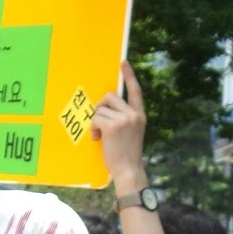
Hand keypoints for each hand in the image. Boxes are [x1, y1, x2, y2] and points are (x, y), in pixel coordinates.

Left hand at [90, 61, 146, 183]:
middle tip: (99, 123)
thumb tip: (106, 110)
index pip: (135, 91)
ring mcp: (124, 119)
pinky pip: (95, 119)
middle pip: (110, 96)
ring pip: (100, 109)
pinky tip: (97, 139)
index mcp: (139, 115)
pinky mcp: (113, 126)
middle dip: (100, 108)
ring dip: (95, 122)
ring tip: (99, 136)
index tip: (123, 63)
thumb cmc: (126, 155)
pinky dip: (92, 129)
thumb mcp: (131, 133)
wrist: (129, 170)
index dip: (129, 76)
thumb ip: (124, 119)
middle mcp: (133, 114)